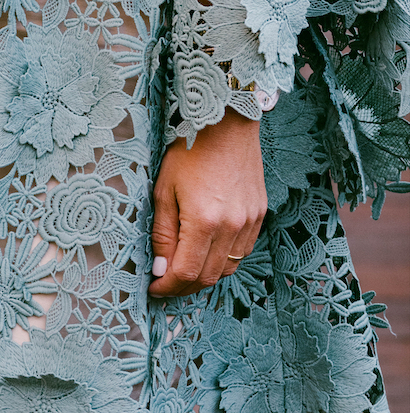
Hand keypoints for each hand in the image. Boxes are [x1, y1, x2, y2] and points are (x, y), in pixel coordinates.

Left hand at [148, 109, 266, 298]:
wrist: (227, 123)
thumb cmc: (189, 151)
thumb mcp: (164, 190)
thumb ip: (162, 234)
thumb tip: (161, 269)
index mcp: (204, 221)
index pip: (186, 273)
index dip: (167, 288)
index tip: (153, 289)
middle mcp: (232, 227)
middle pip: (208, 277)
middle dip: (183, 287)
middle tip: (165, 285)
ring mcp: (250, 223)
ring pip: (228, 269)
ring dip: (204, 276)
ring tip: (183, 271)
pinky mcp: (260, 216)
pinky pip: (242, 252)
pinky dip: (223, 260)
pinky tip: (207, 252)